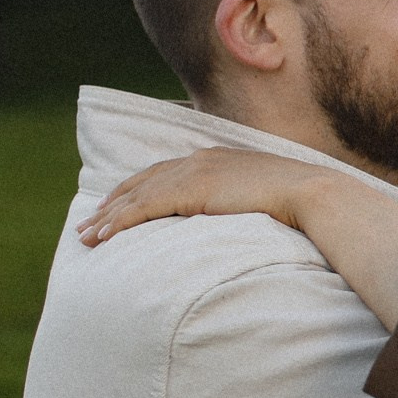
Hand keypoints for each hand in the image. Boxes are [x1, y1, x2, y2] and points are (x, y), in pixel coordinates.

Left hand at [77, 147, 343, 244]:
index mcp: (214, 160)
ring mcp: (194, 173)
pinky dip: (121, 221)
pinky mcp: (192, 191)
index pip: (163, 174)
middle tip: (89, 224)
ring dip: (109, 218)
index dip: (135, 190)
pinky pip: (145, 208)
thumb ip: (242, 202)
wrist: (310, 194)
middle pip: (142, 182)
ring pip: (137, 196)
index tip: (116, 206)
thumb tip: (238, 218)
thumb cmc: (297, 202)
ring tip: (87, 237)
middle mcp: (198, 161)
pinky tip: (105, 236)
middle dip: (113, 204)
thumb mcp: (262, 198)